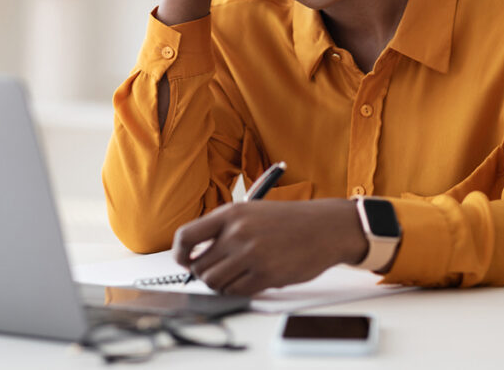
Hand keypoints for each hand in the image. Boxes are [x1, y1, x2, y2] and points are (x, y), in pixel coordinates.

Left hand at [171, 199, 366, 295]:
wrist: (325, 228)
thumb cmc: (288, 221)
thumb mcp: (251, 211)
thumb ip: (223, 229)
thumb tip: (194, 254)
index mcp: (230, 214)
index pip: (186, 236)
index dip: (179, 254)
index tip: (184, 261)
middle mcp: (237, 233)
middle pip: (198, 267)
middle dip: (203, 274)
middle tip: (217, 272)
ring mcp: (251, 255)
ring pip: (214, 283)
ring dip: (220, 285)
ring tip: (235, 277)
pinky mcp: (266, 275)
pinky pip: (236, 292)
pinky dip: (238, 291)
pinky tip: (251, 280)